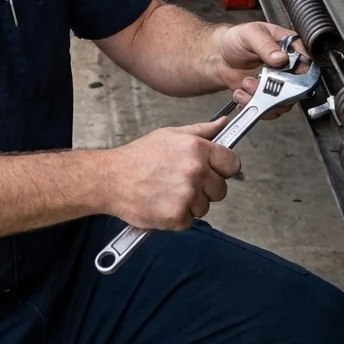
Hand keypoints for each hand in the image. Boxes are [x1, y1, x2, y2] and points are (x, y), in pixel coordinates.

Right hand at [105, 118, 241, 230]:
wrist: (111, 179)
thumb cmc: (138, 157)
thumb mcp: (170, 135)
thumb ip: (201, 131)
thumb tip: (223, 124)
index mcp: (196, 148)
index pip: (232, 163)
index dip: (223, 168)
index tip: (214, 170)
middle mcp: (195, 171)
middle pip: (221, 188)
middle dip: (205, 188)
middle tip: (181, 181)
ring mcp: (187, 195)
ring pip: (205, 206)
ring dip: (191, 203)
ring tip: (168, 191)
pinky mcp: (178, 216)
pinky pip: (190, 220)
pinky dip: (178, 215)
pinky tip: (162, 202)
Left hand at [215, 21, 301, 116]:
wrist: (220, 55)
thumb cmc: (236, 39)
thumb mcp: (250, 34)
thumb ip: (265, 44)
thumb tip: (281, 58)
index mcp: (290, 46)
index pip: (307, 61)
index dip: (299, 72)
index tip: (283, 75)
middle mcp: (289, 67)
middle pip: (298, 87)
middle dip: (276, 89)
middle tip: (256, 82)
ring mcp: (280, 83)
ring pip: (284, 101)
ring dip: (263, 98)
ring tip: (245, 84)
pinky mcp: (268, 95)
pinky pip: (270, 109)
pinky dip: (255, 105)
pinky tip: (242, 94)